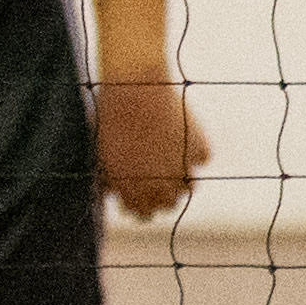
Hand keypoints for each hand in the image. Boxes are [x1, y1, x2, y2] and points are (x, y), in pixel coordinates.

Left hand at [94, 76, 209, 219]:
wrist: (134, 90)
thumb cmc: (111, 118)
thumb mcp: (103, 153)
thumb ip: (111, 178)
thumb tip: (111, 192)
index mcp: (131, 190)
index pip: (143, 213)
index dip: (142, 204)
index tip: (141, 194)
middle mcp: (158, 185)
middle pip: (169, 205)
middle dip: (163, 195)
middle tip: (159, 178)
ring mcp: (180, 168)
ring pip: (189, 188)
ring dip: (182, 179)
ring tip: (174, 162)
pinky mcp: (197, 149)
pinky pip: (202, 158)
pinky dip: (196, 151)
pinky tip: (186, 139)